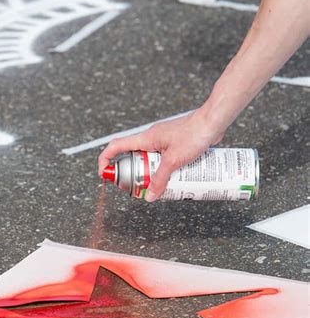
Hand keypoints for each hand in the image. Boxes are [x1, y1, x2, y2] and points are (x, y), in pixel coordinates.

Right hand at [97, 110, 224, 201]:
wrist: (213, 122)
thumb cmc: (194, 134)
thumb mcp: (174, 161)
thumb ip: (160, 179)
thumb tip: (149, 195)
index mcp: (145, 138)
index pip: (116, 146)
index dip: (106, 159)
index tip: (104, 173)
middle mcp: (151, 138)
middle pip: (133, 157)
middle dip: (133, 174)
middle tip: (138, 187)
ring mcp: (163, 140)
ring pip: (150, 159)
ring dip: (151, 173)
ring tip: (159, 186)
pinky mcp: (174, 142)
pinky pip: (163, 158)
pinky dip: (164, 168)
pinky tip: (175, 177)